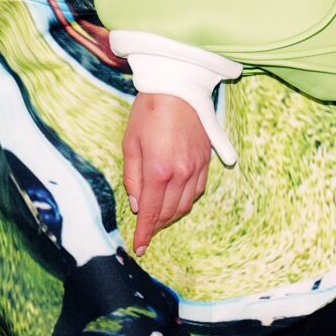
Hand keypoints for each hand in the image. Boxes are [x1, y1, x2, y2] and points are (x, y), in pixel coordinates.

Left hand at [122, 92, 210, 255]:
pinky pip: (198, 191)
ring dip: (171, 216)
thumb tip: (136, 203)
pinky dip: (186, 201)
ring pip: (185, 205)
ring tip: (158, 217)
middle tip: (145, 231)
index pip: (150, 213)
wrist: (178, 87)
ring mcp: (196, 168)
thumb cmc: (148, 112)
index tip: (139, 247)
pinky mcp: (206, 161)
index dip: (144, 234)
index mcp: (157, 171)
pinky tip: (176, 200)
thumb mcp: (130, 144)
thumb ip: (132, 177)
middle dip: (156, 226)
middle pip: (168, 213)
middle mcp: (180, 173)